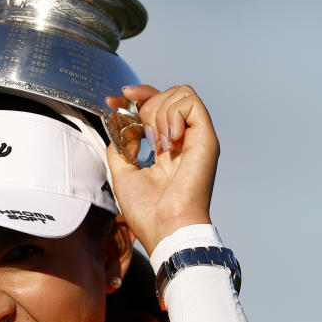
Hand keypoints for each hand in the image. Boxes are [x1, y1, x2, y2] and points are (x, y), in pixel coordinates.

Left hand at [105, 84, 218, 254]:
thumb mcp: (123, 174)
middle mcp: (184, 140)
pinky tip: (168, 140)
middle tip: (140, 131)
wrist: (165, 228)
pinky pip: (191, 102)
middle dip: (145, 101)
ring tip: (157, 141)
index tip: (115, 99)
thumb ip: (121, 147)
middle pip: (169, 93)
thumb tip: (120, 124)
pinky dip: (173, 113)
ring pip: (181, 92)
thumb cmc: (148, 212)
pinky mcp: (206, 138)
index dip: (135, 98)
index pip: (156, 107)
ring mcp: (196, 138)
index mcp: (167, 149)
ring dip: (159, 110)